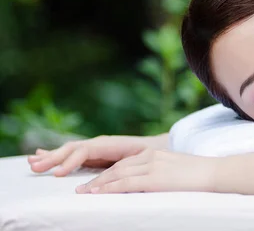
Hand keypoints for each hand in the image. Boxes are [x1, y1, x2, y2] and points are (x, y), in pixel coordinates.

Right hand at [27, 135, 152, 176]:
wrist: (158, 146)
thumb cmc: (151, 153)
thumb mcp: (142, 159)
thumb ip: (126, 165)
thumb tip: (115, 173)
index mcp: (109, 144)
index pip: (85, 150)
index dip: (71, 161)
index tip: (58, 174)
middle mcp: (98, 144)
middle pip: (72, 149)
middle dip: (53, 157)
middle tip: (34, 166)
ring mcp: (94, 148)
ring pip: (68, 151)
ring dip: (51, 156)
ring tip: (32, 162)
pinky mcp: (93, 155)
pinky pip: (71, 155)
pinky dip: (56, 155)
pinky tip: (41, 156)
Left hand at [75, 149, 215, 193]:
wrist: (216, 173)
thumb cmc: (201, 175)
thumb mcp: (177, 170)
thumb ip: (162, 173)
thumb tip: (153, 184)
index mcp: (156, 153)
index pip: (125, 163)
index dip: (108, 173)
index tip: (95, 183)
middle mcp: (151, 156)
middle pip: (117, 167)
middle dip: (98, 179)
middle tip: (82, 189)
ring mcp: (152, 166)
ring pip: (117, 174)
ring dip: (98, 185)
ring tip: (84, 193)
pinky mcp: (155, 177)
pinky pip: (125, 183)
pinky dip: (108, 188)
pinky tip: (97, 194)